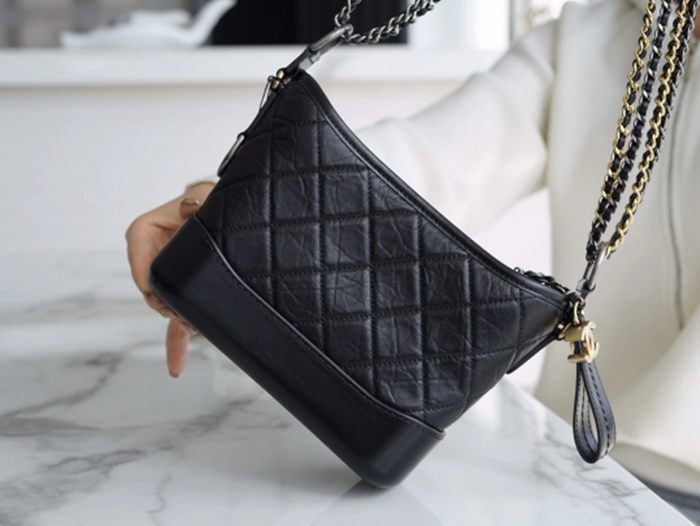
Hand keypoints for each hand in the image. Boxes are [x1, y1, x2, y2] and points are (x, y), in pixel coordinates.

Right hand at [125, 182, 214, 377]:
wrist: (222, 208)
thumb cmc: (207, 200)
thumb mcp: (200, 197)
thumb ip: (194, 204)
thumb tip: (188, 208)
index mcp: (142, 233)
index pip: (141, 270)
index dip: (154, 288)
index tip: (168, 300)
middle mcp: (147, 256)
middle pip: (153, 292)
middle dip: (169, 308)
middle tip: (190, 318)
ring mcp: (164, 276)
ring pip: (165, 307)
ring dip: (179, 321)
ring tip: (196, 327)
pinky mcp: (179, 291)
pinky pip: (174, 321)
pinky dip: (176, 344)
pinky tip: (176, 368)